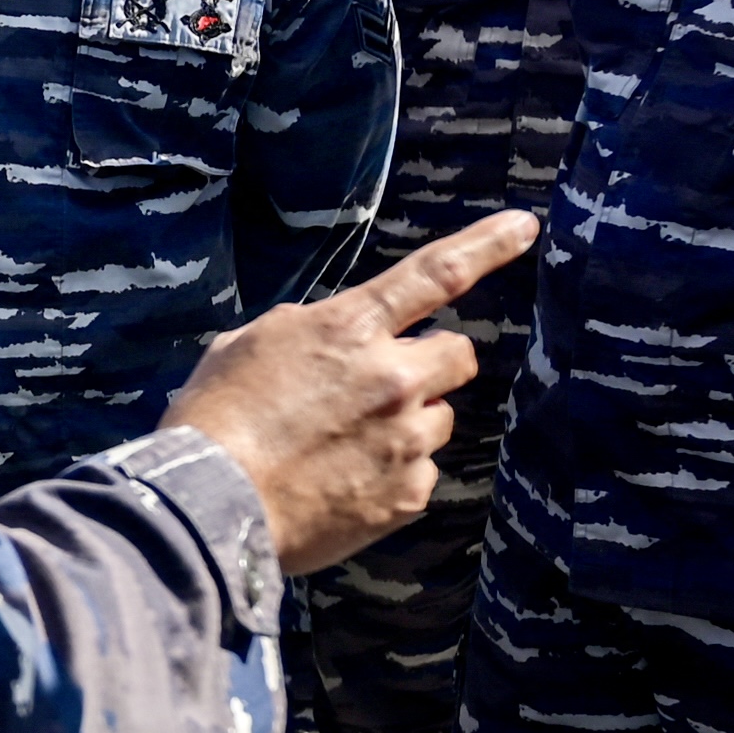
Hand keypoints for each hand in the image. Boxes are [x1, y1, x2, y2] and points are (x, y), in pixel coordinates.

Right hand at [171, 212, 534, 577]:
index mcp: (350, 328)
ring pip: (440, 418)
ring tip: (349, 445)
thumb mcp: (249, 346)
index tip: (525, 227)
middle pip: (458, 354)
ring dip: (409, 423)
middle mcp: (393, 378)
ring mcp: (405, 439)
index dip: (487, 245)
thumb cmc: (215, 420)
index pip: (436, 274)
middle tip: (389, 385)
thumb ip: (307, 332)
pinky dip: (392, 476)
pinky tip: (344, 484)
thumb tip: (328, 337)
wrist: (209, 506)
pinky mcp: (407, 494)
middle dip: (433, 363)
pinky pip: (420, 473)